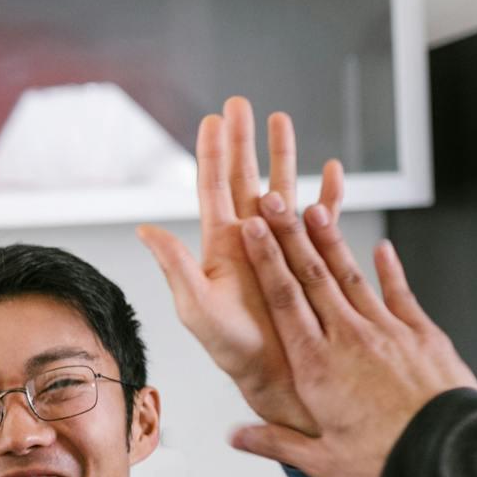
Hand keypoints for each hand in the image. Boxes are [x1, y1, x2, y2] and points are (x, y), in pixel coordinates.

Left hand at [137, 98, 340, 434]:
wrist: (273, 373)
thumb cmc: (231, 348)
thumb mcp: (196, 306)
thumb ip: (174, 265)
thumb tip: (145, 229)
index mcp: (220, 245)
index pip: (213, 187)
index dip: (212, 153)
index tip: (212, 118)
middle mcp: (249, 239)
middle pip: (245, 176)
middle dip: (243, 140)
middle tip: (242, 103)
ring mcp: (280, 246)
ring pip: (282, 187)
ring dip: (283, 154)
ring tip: (283, 119)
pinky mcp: (309, 258)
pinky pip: (321, 219)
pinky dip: (327, 193)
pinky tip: (331, 170)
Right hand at [231, 199, 476, 476]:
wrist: (448, 452)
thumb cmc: (385, 458)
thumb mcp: (321, 459)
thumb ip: (275, 442)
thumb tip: (235, 437)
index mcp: (315, 366)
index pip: (283, 301)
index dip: (265, 261)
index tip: (250, 229)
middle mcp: (347, 338)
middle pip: (312, 276)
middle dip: (289, 234)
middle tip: (274, 200)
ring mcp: (386, 330)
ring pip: (351, 276)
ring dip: (330, 242)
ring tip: (315, 209)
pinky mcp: (420, 333)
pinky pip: (399, 293)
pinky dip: (389, 269)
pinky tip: (382, 249)